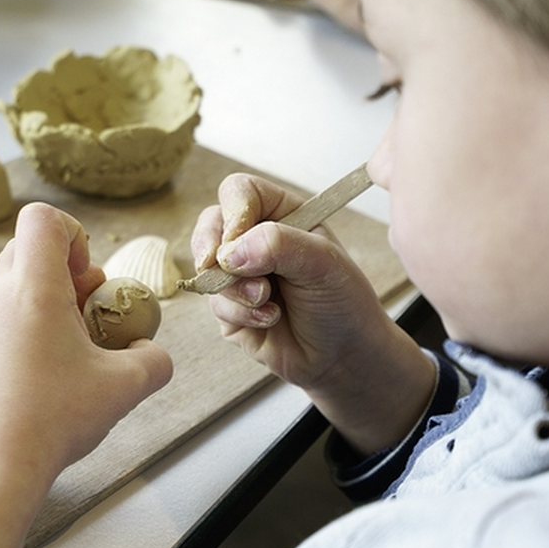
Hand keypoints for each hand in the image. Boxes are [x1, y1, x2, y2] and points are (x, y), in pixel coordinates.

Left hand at [0, 203, 171, 547]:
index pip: (43, 219)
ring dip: (46, 301)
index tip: (91, 275)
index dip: (74, 233)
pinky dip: (25, 330)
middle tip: (90, 308)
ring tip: (74, 345)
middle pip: (26, 250)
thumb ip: (153, 360)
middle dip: (65, 270)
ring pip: (11, 286)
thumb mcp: (124, 387)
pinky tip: (45, 375)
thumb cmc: (53, 418)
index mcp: (31, 285)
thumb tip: (152, 354)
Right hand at [190, 172, 433, 452]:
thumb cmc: (342, 302)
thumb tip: (229, 252)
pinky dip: (241, 314)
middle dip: (217, 250)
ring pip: (206, 268)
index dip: (233, 211)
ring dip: (236, 289)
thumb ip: (278, 245)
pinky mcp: (228, 309)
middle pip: (209, 224)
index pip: (238, 191)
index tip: (240, 238)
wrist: (343, 356)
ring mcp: (238, 274)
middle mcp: (254, 240)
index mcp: (280, 214)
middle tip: (229, 269)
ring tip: (268, 302)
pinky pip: (214, 304)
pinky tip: (269, 320)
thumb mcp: (322, 263)